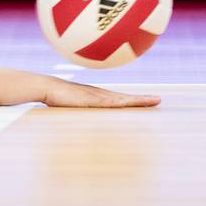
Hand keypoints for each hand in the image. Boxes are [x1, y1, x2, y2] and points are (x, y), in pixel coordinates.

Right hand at [43, 77, 160, 107]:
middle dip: (142, 100)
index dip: (135, 100)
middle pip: (125, 98)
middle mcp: (100, 95)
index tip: (148, 101)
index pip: (121, 100)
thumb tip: (81, 118)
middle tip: (158, 100)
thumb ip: (79, 110)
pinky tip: (129, 104)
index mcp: (98, 98)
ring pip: (121, 100)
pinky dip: (120, 104)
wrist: (46, 86)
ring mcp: (96, 97)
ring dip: (137, 100)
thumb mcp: (71, 105)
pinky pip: (108, 103)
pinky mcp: (89, 100)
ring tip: (153, 101)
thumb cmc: (55, 97)